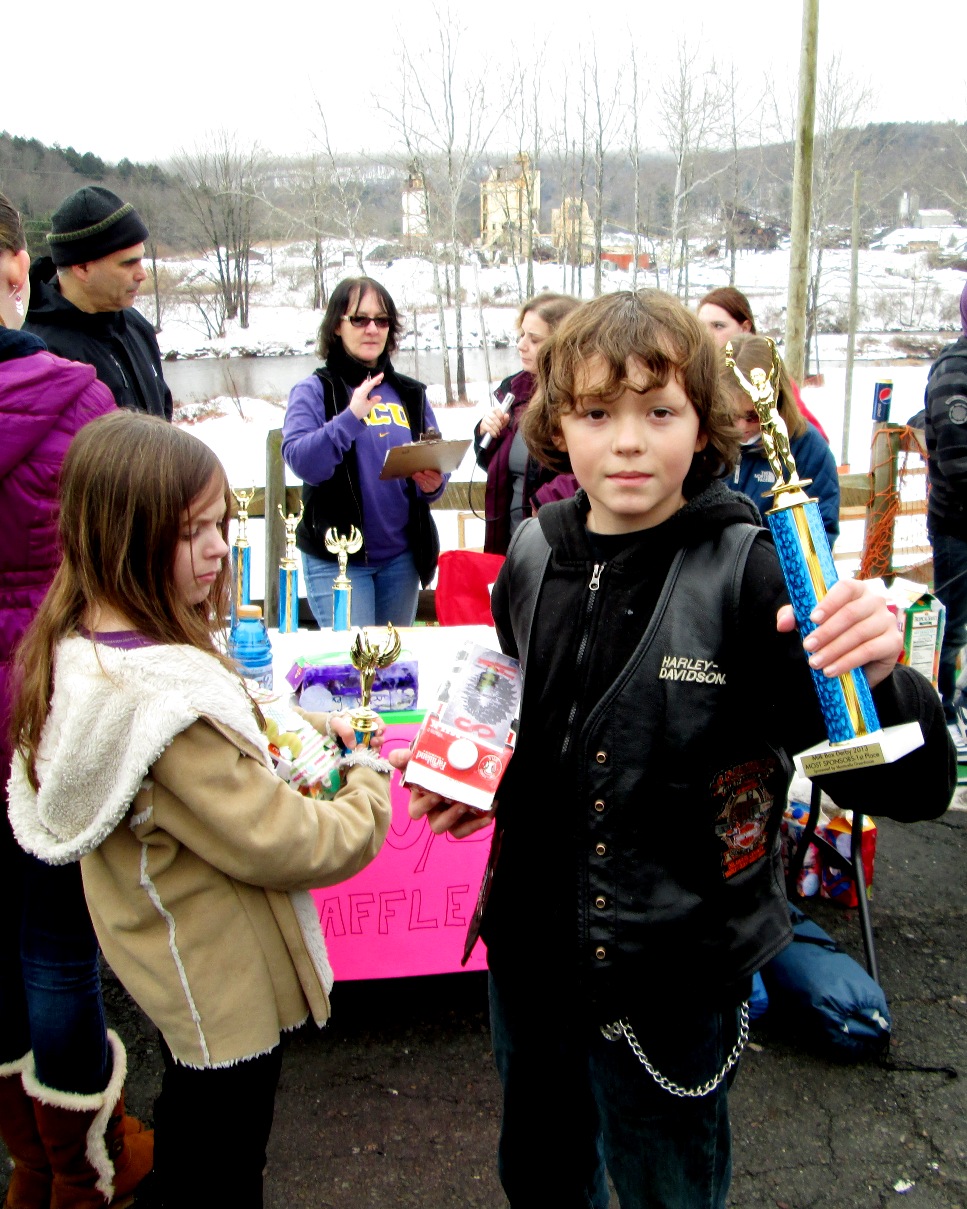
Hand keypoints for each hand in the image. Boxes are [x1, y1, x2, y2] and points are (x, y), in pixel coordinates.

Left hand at [323, 709, 385, 752]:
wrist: (319, 736)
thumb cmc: (329, 726)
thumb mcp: (335, 723)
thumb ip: (345, 730)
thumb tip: (354, 745)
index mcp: (361, 720)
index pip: (376, 721)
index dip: (380, 726)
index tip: (378, 731)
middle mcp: (364, 731)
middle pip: (378, 734)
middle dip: (379, 739)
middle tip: (373, 743)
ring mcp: (362, 742)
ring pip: (375, 745)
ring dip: (375, 748)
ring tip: (370, 751)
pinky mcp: (359, 752)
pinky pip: (368, 754)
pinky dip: (368, 756)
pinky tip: (365, 757)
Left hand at [348, 373, 383, 419]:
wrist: (351, 415)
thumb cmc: (360, 411)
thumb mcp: (368, 406)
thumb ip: (374, 401)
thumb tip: (379, 396)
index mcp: (362, 392)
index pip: (370, 384)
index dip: (376, 379)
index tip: (382, 375)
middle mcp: (359, 390)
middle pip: (367, 382)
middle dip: (374, 380)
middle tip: (381, 378)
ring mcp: (357, 391)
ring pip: (365, 384)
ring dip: (371, 382)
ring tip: (378, 382)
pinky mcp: (357, 393)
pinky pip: (364, 387)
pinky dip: (369, 385)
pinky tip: (372, 387)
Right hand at [385, 748, 492, 836]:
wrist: (466, 760)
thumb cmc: (439, 761)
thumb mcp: (422, 756)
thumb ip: (408, 757)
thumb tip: (396, 757)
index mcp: (422, 799)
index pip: (416, 811)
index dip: (423, 805)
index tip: (434, 793)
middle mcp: (436, 812)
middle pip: (436, 825)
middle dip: (446, 816)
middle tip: (454, 800)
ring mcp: (452, 818)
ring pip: (452, 830)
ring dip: (459, 819)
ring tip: (468, 804)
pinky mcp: (467, 820)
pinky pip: (469, 829)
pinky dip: (478, 823)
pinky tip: (489, 810)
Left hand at [412, 469, 442, 493]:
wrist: (435, 485)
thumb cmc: (434, 476)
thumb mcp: (435, 473)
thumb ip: (431, 470)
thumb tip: (423, 466)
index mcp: (439, 479)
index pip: (435, 476)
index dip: (430, 474)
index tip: (425, 471)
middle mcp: (436, 485)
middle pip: (428, 480)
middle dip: (422, 476)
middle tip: (416, 473)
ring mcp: (431, 488)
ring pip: (424, 483)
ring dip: (418, 479)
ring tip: (414, 475)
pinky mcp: (426, 490)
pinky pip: (421, 486)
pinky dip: (418, 482)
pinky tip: (415, 478)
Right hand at [479, 406, 510, 440]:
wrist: (488, 430)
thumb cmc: (496, 424)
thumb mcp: (503, 422)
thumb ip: (506, 418)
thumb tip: (506, 415)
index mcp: (493, 410)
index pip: (497, 410)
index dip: (501, 416)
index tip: (503, 421)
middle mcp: (488, 413)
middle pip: (494, 417)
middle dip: (499, 424)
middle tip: (501, 428)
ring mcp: (484, 419)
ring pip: (491, 424)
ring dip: (496, 429)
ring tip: (498, 432)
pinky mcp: (482, 425)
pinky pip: (488, 429)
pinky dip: (493, 433)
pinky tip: (495, 434)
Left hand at [776, 578, 901, 688]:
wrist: (860, 662)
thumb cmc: (834, 634)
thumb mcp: (811, 624)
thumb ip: (794, 618)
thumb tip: (782, 624)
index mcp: (857, 589)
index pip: (846, 588)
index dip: (829, 602)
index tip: (812, 619)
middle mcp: (876, 601)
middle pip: (851, 613)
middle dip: (826, 632)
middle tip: (807, 647)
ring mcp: (887, 620)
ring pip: (859, 633)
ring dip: (834, 650)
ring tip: (815, 663)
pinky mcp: (894, 642)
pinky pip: (869, 650)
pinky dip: (847, 662)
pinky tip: (831, 671)